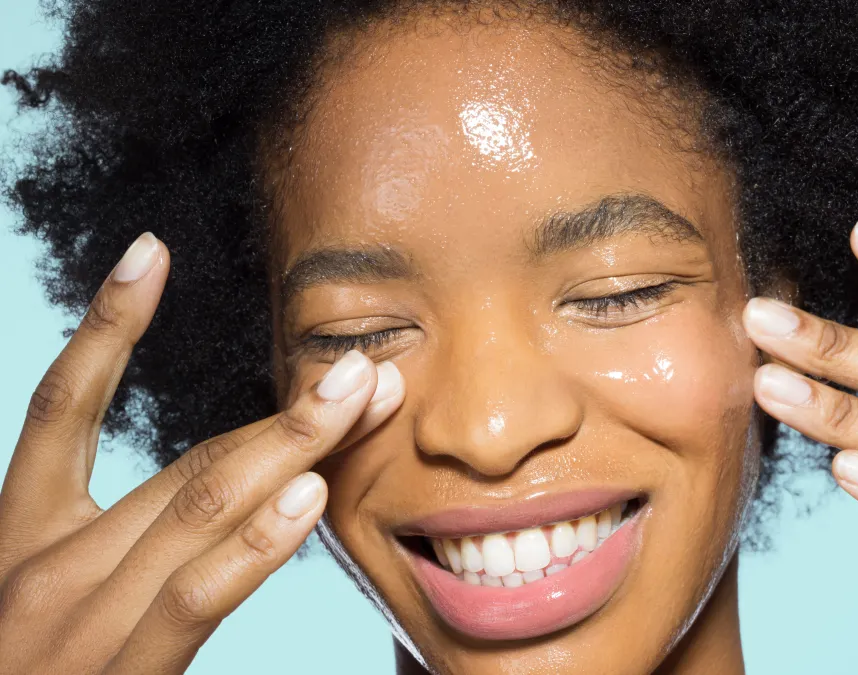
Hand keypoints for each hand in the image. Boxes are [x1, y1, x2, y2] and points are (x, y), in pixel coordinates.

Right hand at [0, 233, 404, 673]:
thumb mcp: (49, 599)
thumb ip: (115, 546)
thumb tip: (217, 494)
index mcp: (21, 535)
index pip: (60, 406)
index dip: (104, 325)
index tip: (149, 251)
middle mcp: (45, 565)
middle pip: (184, 461)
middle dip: (284, 410)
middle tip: (360, 361)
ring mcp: (79, 620)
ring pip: (202, 506)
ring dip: (294, 444)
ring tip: (361, 395)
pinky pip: (197, 594)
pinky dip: (256, 541)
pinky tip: (309, 494)